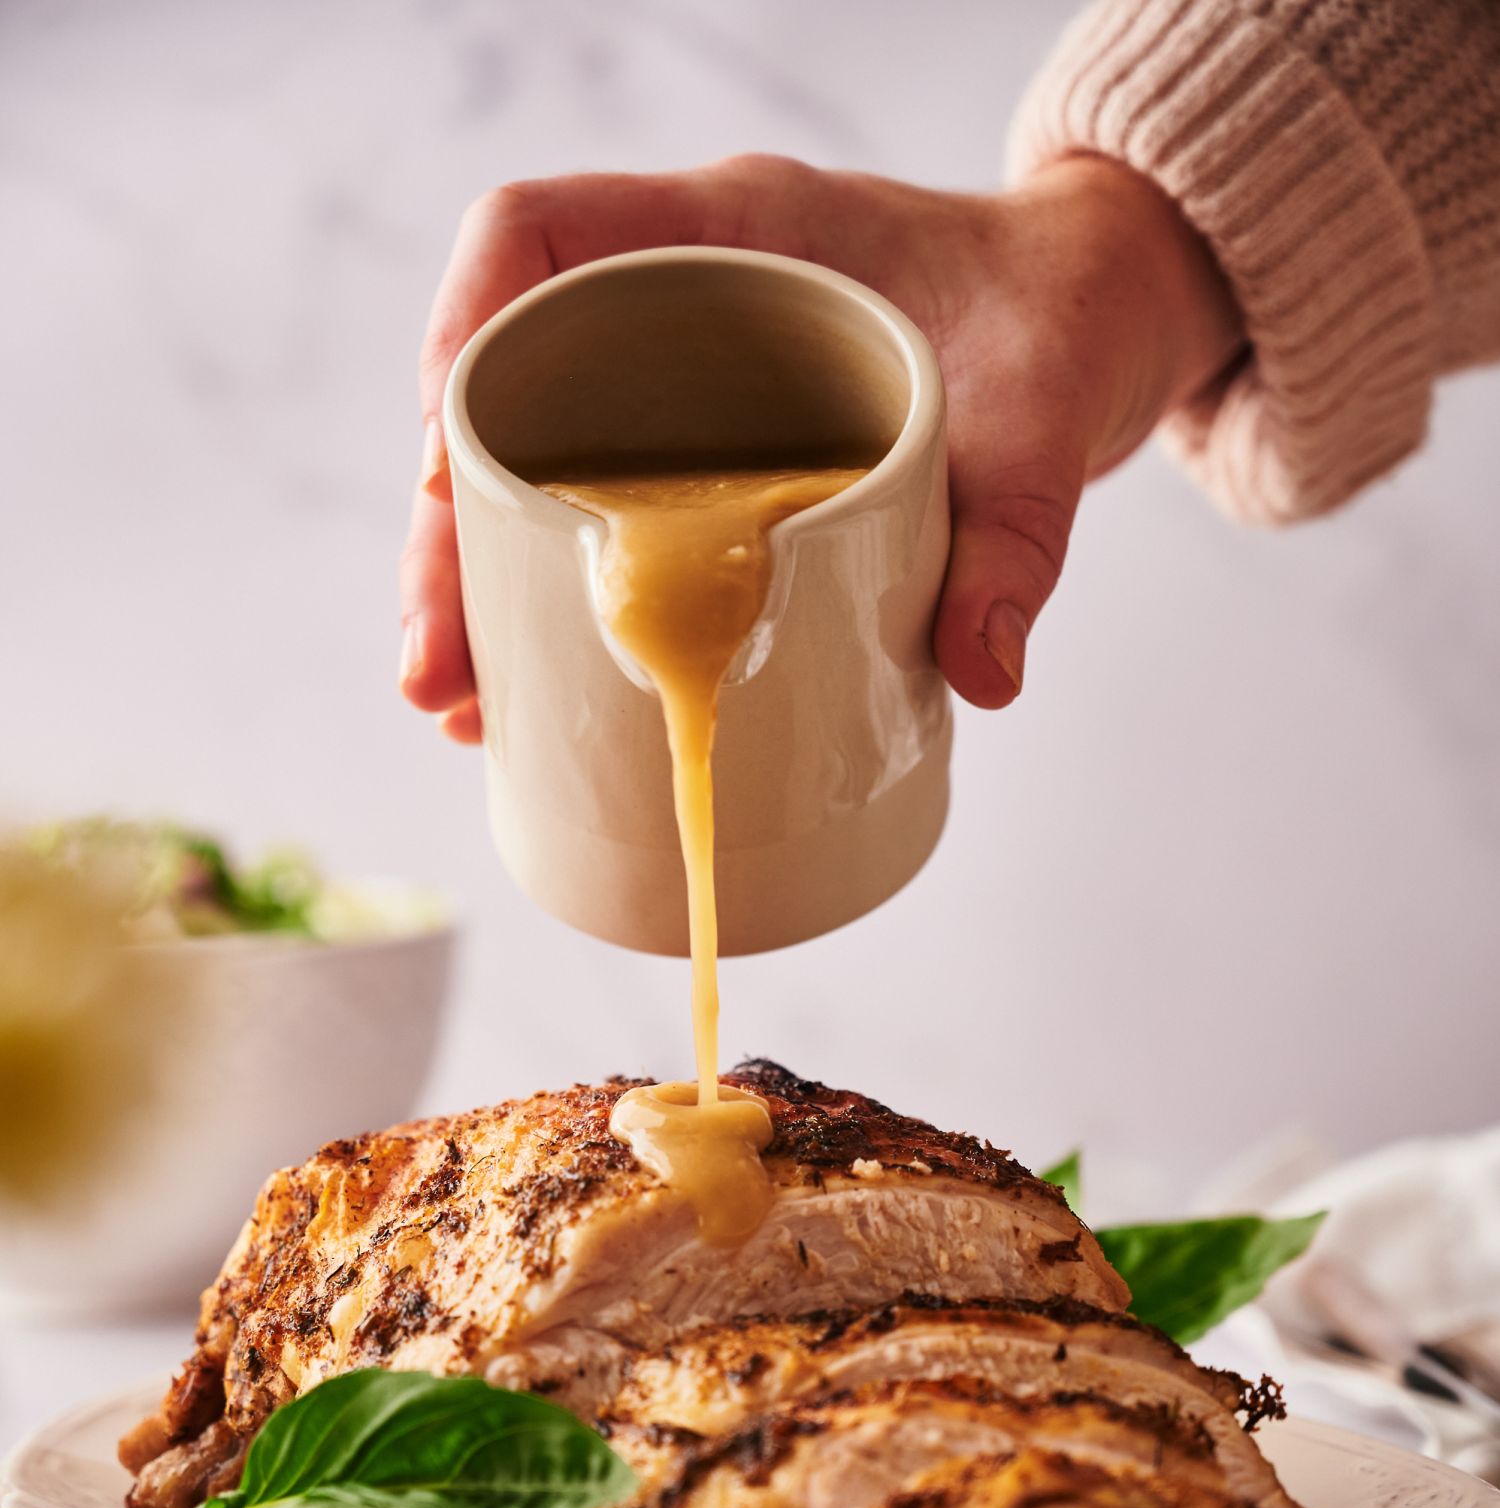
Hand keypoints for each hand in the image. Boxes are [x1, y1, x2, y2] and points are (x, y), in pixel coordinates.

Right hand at [401, 154, 1241, 741]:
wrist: (1092, 317)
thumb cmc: (1059, 322)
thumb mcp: (1051, 420)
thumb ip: (1022, 535)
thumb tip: (984, 673)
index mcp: (738, 227)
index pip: (536, 232)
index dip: (461, 335)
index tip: (438, 468)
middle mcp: (684, 296)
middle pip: (504, 387)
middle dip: (447, 534)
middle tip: (437, 674)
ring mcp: (682, 379)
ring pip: (530, 464)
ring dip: (476, 586)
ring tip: (461, 711)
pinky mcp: (701, 456)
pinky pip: (590, 512)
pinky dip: (548, 599)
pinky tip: (530, 692)